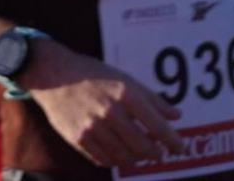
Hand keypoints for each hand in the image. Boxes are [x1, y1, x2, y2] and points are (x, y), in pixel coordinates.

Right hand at [17, 40, 183, 167]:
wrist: (53, 73)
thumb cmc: (92, 74)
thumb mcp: (124, 79)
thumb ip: (152, 98)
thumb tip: (177, 116)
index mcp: (126, 94)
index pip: (158, 127)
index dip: (173, 142)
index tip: (181, 149)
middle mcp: (111, 112)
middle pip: (144, 147)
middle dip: (156, 153)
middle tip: (158, 152)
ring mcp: (93, 127)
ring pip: (125, 157)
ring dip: (136, 158)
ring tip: (138, 153)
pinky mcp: (78, 138)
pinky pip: (105, 160)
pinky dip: (116, 160)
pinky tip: (118, 153)